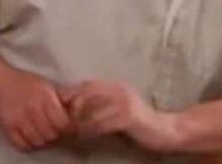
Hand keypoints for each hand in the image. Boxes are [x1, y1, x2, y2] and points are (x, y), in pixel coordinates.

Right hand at [0, 67, 72, 151]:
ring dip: (45, 141)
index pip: (62, 122)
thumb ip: (61, 96)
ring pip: (38, 142)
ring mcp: (19, 121)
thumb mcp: (46, 84)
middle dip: (58, 136)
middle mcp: (32, 110)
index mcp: (44, 98)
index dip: (69, 128)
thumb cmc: (24, 81)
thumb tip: (78, 104)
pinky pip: (23, 146)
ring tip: (47, 135)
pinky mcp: (7, 129)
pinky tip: (34, 139)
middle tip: (59, 133)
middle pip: (51, 135)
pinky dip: (31, 146)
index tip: (71, 128)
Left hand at [59, 80, 179, 151]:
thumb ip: (101, 103)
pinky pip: (101, 124)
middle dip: (72, 108)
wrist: (163, 130)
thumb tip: (74, 107)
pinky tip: (86, 137)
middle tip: (63, 122)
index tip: (59, 107)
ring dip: (79, 123)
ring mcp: (124, 102)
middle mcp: (119, 89)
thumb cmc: (137, 122)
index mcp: (116, 85)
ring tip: (72, 132)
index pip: (87, 84)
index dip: (70, 94)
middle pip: (86, 93)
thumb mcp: (119, 107)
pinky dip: (90, 131)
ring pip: (91, 110)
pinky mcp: (128, 118)